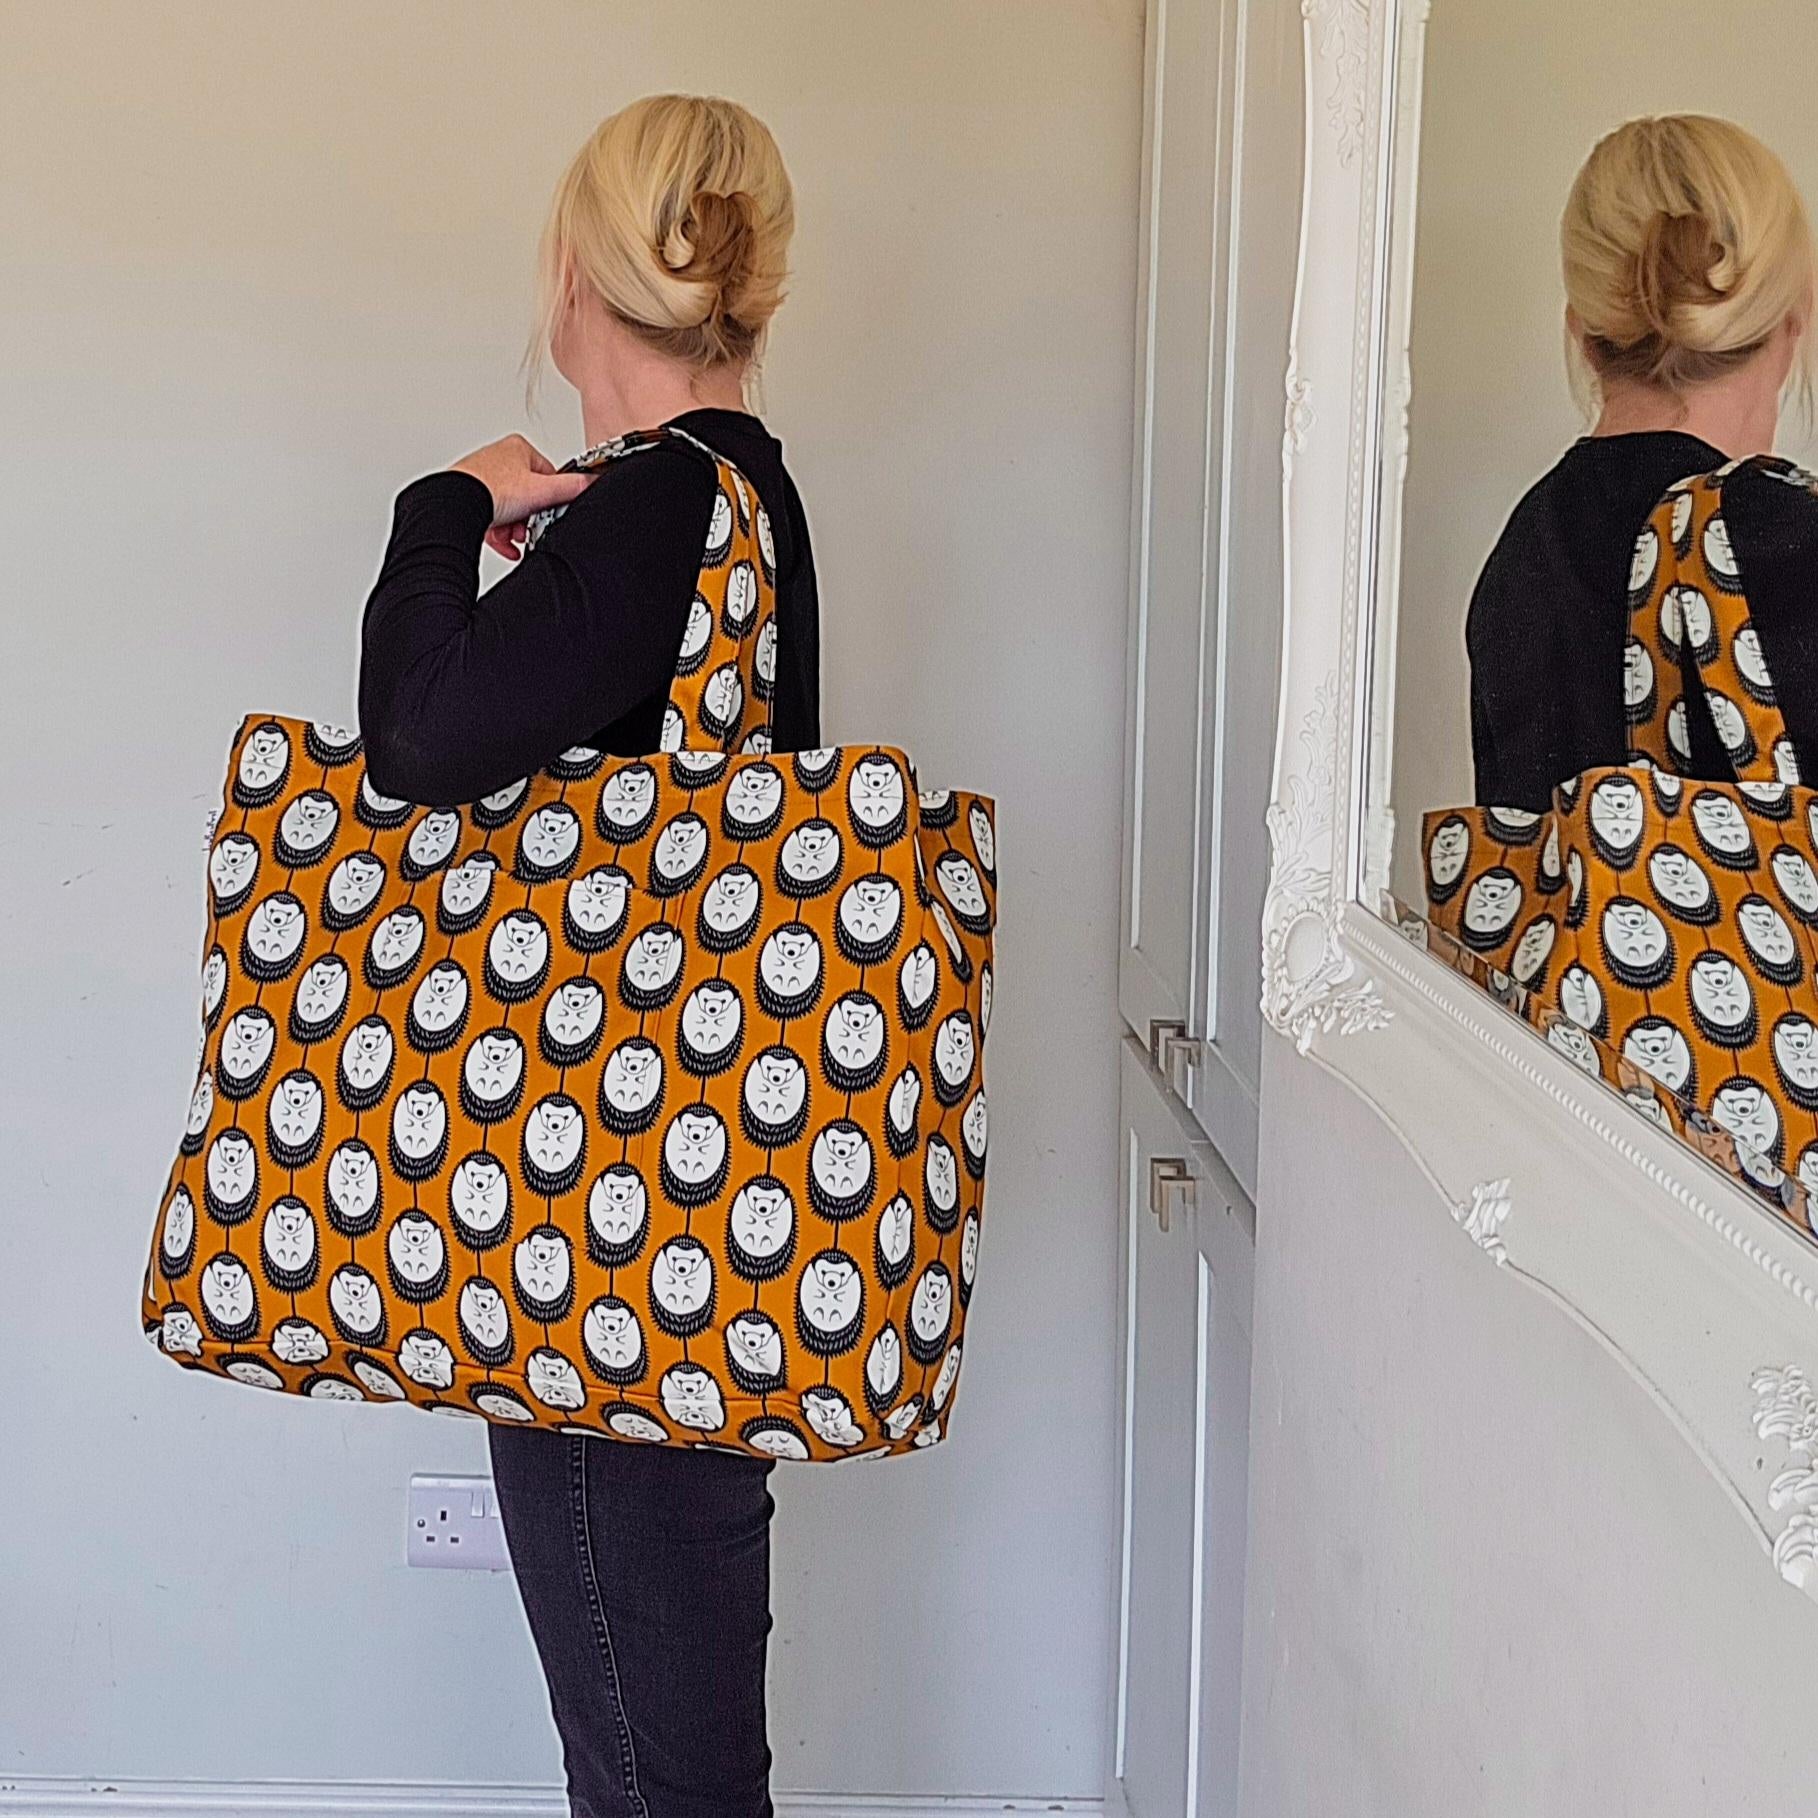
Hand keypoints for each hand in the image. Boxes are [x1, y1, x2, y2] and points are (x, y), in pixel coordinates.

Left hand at [449, 434, 595, 561]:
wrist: (456, 504)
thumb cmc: (491, 489)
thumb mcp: (543, 490)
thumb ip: (572, 487)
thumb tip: (592, 482)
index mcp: (517, 448)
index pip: (547, 474)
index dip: (550, 498)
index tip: (548, 513)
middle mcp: (498, 459)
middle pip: (527, 494)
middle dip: (530, 517)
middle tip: (530, 528)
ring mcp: (481, 479)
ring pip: (509, 508)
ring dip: (516, 527)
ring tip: (515, 538)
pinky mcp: (468, 498)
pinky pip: (491, 518)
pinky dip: (500, 534)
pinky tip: (506, 547)